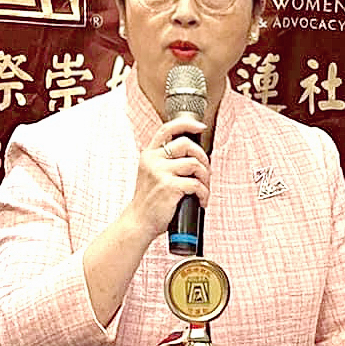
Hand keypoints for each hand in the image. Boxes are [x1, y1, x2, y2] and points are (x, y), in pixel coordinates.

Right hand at [125, 117, 209, 234]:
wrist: (139, 221)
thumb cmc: (149, 201)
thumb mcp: (151, 174)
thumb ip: (164, 161)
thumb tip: (193, 155)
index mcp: (149, 154)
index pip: (167, 128)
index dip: (187, 124)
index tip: (200, 127)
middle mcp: (153, 160)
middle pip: (187, 144)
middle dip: (203, 157)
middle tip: (206, 171)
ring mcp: (160, 172)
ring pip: (195, 164)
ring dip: (206, 178)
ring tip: (204, 189)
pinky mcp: (169, 186)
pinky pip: (197, 184)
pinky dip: (204, 193)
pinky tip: (201, 200)